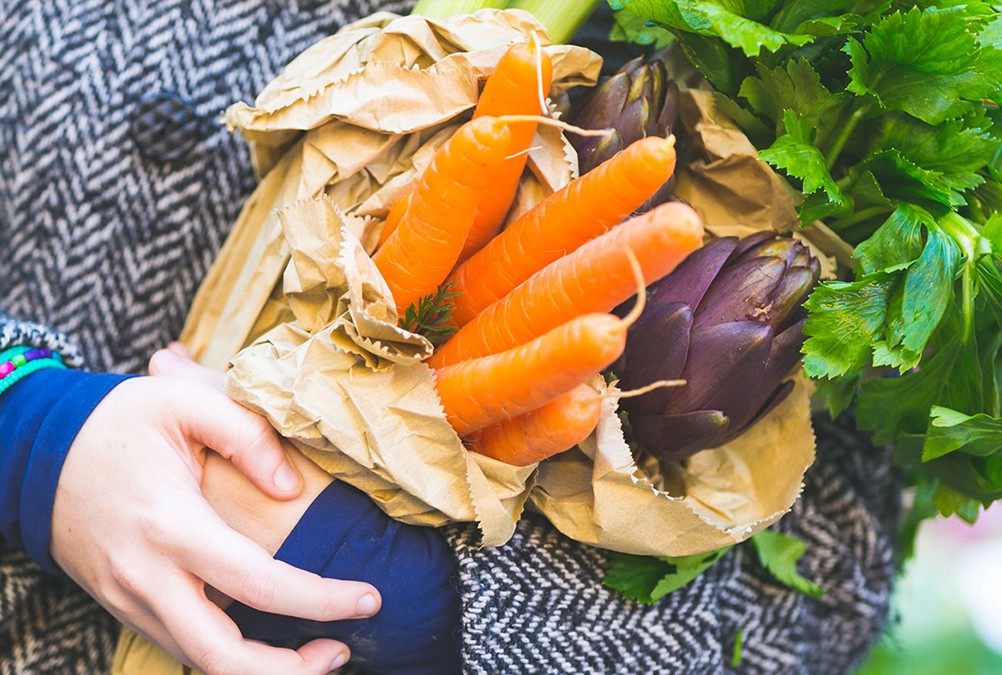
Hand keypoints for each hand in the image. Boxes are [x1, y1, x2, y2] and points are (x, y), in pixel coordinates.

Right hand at [50, 348, 380, 674]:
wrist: (37, 451)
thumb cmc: (117, 422)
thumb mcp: (182, 401)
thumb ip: (247, 434)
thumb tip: (292, 487)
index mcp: (171, 526)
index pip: (259, 582)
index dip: (320, 599)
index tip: (368, 597)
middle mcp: (148, 577)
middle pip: (221, 658)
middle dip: (288, 672)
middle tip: (341, 651)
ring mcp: (131, 599)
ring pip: (199, 663)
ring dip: (260, 671)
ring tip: (317, 652)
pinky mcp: (126, 606)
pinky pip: (181, 645)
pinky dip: (228, 654)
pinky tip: (266, 636)